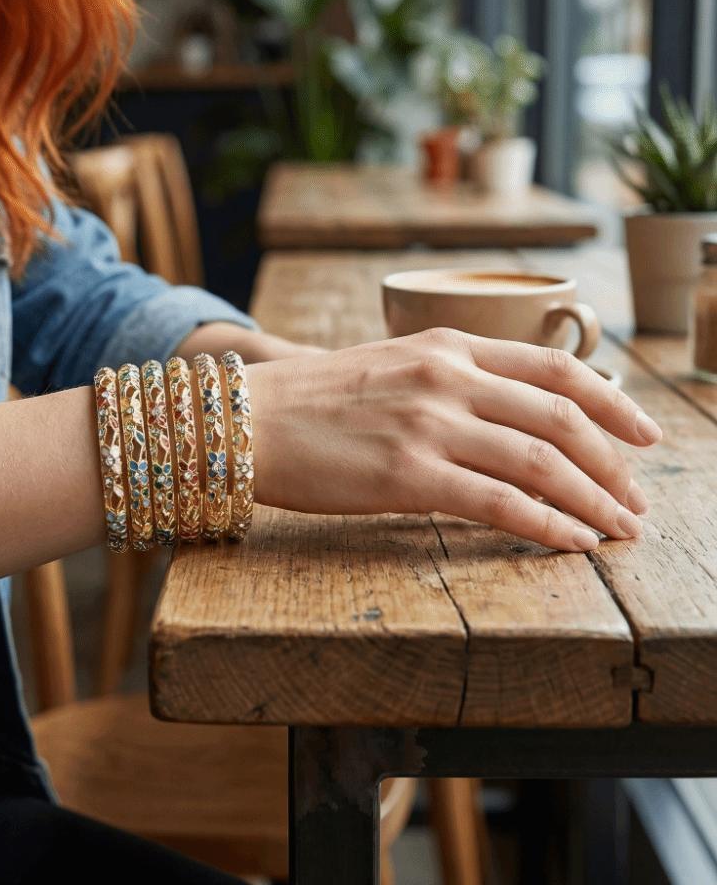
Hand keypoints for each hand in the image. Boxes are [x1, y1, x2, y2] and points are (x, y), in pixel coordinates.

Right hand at [247, 328, 662, 551]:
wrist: (244, 419)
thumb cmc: (311, 400)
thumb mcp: (390, 366)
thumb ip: (450, 380)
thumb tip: (506, 419)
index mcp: (447, 346)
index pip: (556, 369)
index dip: (612, 404)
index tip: (644, 435)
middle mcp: (447, 377)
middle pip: (562, 419)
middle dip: (614, 465)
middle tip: (637, 500)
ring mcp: (429, 424)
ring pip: (541, 463)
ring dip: (594, 501)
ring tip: (620, 531)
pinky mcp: (407, 474)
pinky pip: (500, 503)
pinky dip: (547, 525)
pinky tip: (573, 543)